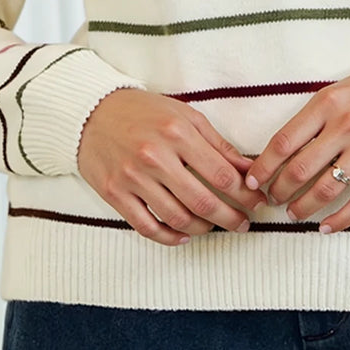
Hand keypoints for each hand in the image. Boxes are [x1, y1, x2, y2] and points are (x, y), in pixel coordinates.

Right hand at [77, 89, 264, 246]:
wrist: (92, 112)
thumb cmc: (144, 112)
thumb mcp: (186, 117)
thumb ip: (218, 145)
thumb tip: (249, 169)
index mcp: (177, 133)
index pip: (222, 174)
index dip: (245, 194)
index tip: (257, 202)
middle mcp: (155, 156)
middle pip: (203, 201)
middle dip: (230, 218)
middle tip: (243, 224)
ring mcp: (133, 177)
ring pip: (177, 218)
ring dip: (202, 229)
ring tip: (213, 227)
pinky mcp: (114, 193)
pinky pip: (147, 227)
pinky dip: (169, 237)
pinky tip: (182, 236)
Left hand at [243, 67, 349, 233]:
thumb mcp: (335, 92)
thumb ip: (310, 118)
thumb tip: (279, 151)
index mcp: (327, 104)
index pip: (284, 142)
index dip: (263, 166)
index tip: (253, 180)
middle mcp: (347, 126)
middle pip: (300, 170)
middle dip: (279, 191)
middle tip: (272, 199)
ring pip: (326, 190)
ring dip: (303, 207)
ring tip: (293, 213)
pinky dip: (340, 220)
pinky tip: (325, 227)